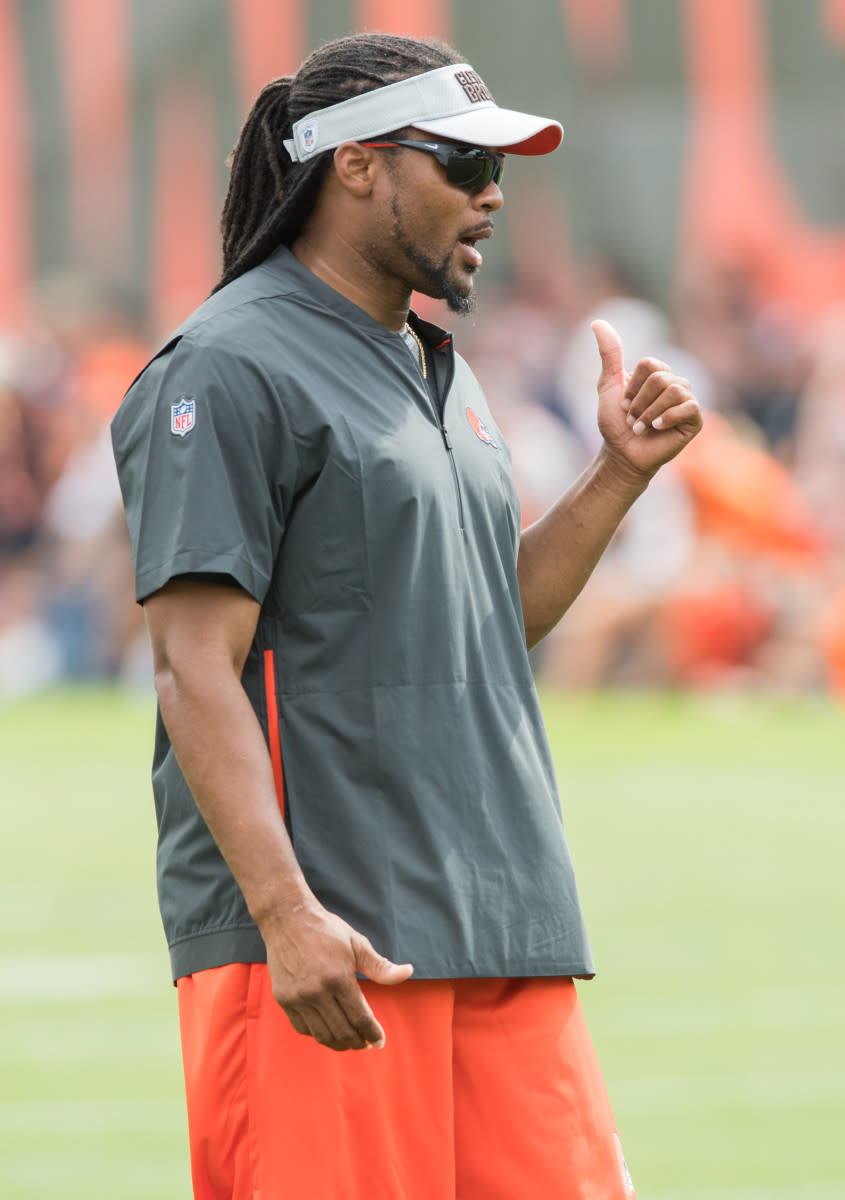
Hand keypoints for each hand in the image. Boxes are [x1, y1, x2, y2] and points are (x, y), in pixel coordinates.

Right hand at [262, 900, 412, 1051]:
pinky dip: (317, 1034)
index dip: (372, 1033)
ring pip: (321, 1034)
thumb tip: (408, 972)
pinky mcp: (284, 999)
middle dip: (358, 1041)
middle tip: (366, 1042)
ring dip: (338, 1043)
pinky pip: (302, 1028)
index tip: (380, 1041)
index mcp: (338, 977)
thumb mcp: (357, 944)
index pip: (360, 1017)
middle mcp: (316, 991)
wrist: (287, 919)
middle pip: (342, 1031)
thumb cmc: (326, 930)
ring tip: (349, 1040)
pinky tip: (328, 1030)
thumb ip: (381, 966)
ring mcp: (298, 997)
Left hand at [591, 318, 701, 479]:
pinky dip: (667, 418)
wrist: (623, 454)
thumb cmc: (616, 424)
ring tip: (642, 427)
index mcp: (658, 374)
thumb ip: (609, 354)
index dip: (632, 387)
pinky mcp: (695, 420)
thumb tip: (597, 322)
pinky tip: (657, 429)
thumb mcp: (609, 385)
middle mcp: (676, 384)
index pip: (650, 364)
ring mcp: (687, 401)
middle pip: (660, 377)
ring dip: (650, 412)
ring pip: (673, 390)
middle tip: (633, 419)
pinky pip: (688, 407)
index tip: (625, 405)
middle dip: (640, 402)